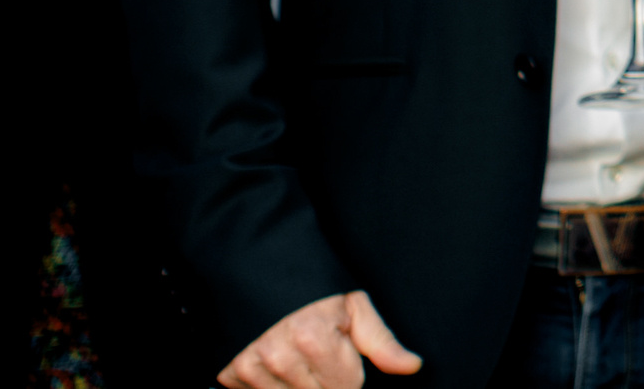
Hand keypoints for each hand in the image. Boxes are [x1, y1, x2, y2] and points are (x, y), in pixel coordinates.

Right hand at [218, 291, 418, 388]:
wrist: (257, 267)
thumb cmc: (312, 287)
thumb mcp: (353, 305)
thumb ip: (382, 342)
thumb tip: (413, 367)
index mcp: (314, 339)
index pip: (348, 388)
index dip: (352, 373)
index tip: (342, 352)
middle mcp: (279, 357)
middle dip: (326, 379)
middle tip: (318, 349)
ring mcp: (251, 367)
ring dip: (299, 384)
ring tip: (297, 353)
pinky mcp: (231, 373)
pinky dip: (272, 385)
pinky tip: (276, 360)